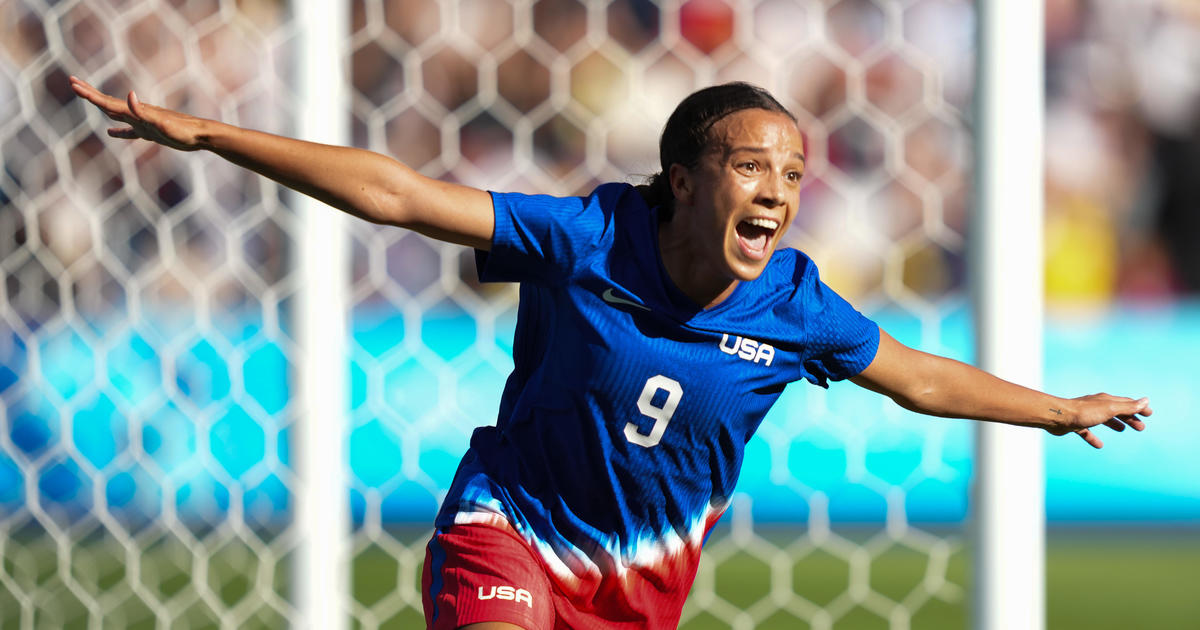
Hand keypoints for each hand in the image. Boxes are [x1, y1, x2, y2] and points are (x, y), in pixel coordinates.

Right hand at [70, 76, 208, 150]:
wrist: (200, 135)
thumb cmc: (182, 130)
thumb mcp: (162, 122)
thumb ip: (143, 111)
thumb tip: (129, 94)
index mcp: (137, 112)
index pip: (108, 102)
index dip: (89, 94)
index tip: (73, 84)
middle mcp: (138, 114)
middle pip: (108, 103)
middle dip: (90, 94)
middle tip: (73, 82)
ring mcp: (143, 123)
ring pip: (117, 114)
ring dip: (101, 107)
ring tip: (88, 100)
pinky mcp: (150, 132)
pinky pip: (129, 131)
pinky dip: (118, 131)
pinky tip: (111, 132)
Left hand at [1046, 393, 1151, 448]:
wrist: (1057, 417)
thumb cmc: (1083, 412)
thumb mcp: (1110, 409)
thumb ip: (1127, 407)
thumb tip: (1145, 400)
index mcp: (1106, 400)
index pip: (1127, 403)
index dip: (1139, 408)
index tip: (1149, 414)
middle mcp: (1096, 406)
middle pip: (1116, 411)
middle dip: (1130, 418)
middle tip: (1141, 427)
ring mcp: (1086, 415)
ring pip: (1104, 419)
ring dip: (1115, 424)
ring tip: (1123, 430)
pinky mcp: (1076, 425)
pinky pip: (1087, 432)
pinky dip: (1094, 438)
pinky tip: (1099, 446)